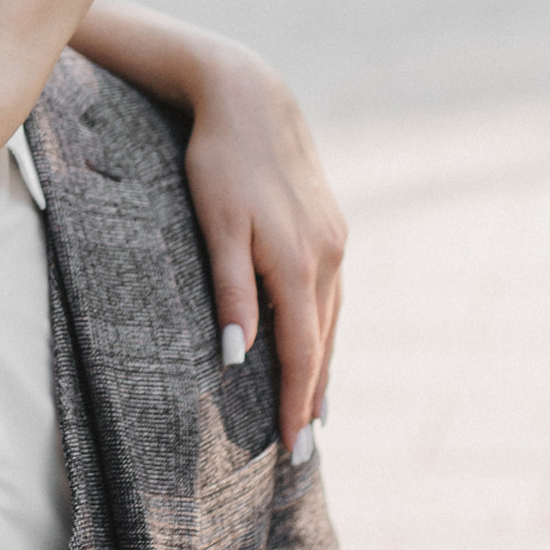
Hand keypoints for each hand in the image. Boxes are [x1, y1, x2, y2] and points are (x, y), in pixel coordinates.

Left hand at [180, 41, 345, 456]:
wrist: (250, 96)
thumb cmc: (218, 160)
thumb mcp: (214, 225)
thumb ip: (230, 290)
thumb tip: (237, 357)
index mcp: (298, 264)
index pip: (300, 354)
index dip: (295, 404)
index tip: (290, 449)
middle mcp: (327, 257)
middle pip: (321, 345)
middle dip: (313, 399)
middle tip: (303, 453)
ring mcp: (334, 241)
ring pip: (330, 320)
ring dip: (323, 368)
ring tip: (315, 412)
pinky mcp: (330, 226)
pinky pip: (330, 294)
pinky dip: (325, 328)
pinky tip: (316, 343)